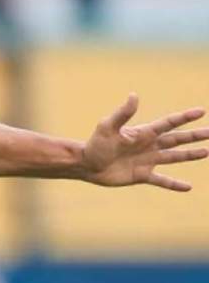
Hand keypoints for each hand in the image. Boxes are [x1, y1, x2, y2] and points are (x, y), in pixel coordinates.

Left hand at [81, 94, 208, 190]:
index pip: (168, 123)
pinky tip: (188, 187)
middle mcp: (148, 146)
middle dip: (195, 135)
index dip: (185, 117)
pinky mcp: (141, 175)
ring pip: (174, 157)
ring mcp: (147, 161)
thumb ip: (123, 113)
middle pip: (177, 139)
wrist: (86, 165)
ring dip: (190, 155)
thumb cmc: (95, 145)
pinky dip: (174, 184)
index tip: (201, 111)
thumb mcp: (108, 127)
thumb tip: (134, 95)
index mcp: (143, 133)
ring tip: (207, 151)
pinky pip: (162, 181)